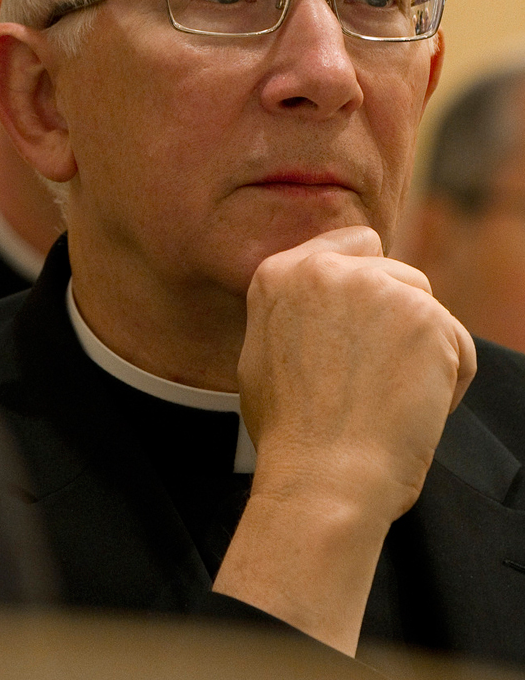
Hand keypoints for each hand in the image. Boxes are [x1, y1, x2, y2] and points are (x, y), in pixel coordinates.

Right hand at [239, 224, 474, 521]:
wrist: (322, 478)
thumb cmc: (292, 432)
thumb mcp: (263, 351)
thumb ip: (296, 309)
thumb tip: (329, 299)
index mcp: (282, 273)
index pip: (353, 243)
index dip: (367, 282)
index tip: (365, 324)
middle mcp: (328, 268)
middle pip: (396, 274)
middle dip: (396, 320)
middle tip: (371, 380)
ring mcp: (379, 287)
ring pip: (428, 308)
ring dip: (422, 349)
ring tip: (388, 399)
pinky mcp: (426, 317)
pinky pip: (458, 345)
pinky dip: (449, 381)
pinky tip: (412, 410)